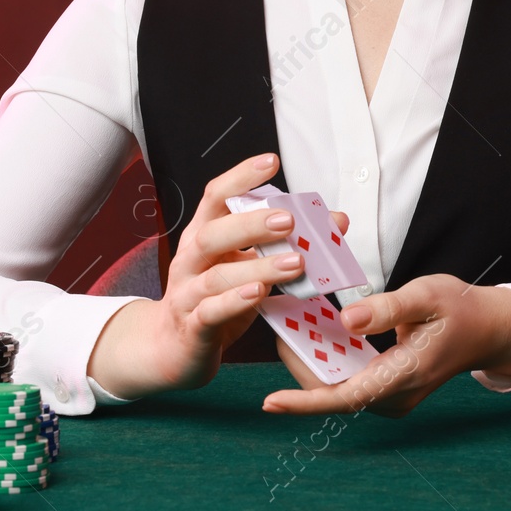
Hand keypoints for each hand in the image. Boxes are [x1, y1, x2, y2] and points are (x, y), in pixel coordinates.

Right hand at [87, 153, 348, 399]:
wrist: (174, 348)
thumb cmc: (215, 298)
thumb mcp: (247, 266)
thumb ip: (284, 243)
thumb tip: (335, 221)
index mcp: (203, 236)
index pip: (215, 197)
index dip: (241, 177)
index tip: (271, 161)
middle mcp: (190, 260)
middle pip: (212, 234)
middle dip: (251, 224)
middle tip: (290, 220)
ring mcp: (188, 294)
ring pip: (218, 276)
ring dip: (258, 267)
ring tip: (295, 262)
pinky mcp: (193, 327)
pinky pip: (211, 312)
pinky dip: (236, 302)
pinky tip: (260, 294)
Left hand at [261, 274, 510, 416]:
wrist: (487, 329)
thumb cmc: (460, 309)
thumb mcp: (427, 295)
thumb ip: (387, 308)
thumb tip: (346, 321)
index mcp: (405, 374)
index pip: (346, 397)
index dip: (305, 401)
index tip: (271, 401)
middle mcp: (394, 395)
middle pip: (333, 392)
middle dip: (299, 366)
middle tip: (276, 330)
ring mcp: (390, 396)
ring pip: (338, 387)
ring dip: (311, 363)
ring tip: (287, 329)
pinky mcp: (386, 388)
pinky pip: (349, 380)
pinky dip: (328, 360)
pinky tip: (313, 333)